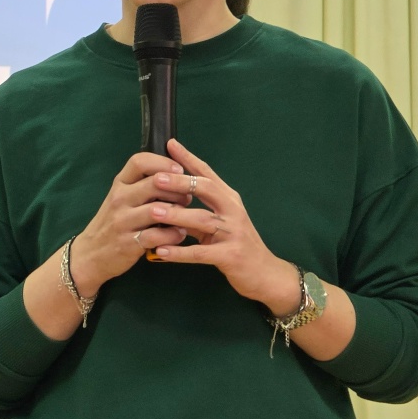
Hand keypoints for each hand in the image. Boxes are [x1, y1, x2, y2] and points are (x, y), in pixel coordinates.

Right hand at [69, 152, 189, 295]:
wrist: (90, 254)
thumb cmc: (112, 223)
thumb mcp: (120, 199)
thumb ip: (141, 186)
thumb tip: (175, 175)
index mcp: (119, 184)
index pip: (139, 161)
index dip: (163, 162)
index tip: (178, 170)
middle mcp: (119, 199)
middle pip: (155, 183)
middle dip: (178, 189)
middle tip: (187, 198)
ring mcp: (123, 221)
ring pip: (158, 209)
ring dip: (178, 213)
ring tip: (185, 216)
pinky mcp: (129, 243)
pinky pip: (158, 235)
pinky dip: (174, 234)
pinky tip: (178, 234)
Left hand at [146, 139, 299, 312]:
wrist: (265, 274)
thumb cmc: (237, 246)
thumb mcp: (218, 224)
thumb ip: (196, 212)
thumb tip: (167, 201)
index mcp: (229, 200)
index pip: (207, 174)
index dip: (189, 159)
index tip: (170, 143)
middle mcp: (233, 211)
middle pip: (206, 189)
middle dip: (179, 182)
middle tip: (155, 178)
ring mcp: (234, 233)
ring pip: (202, 219)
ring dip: (176, 215)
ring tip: (152, 212)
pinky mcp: (231, 256)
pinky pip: (201, 253)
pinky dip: (180, 252)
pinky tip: (160, 251)